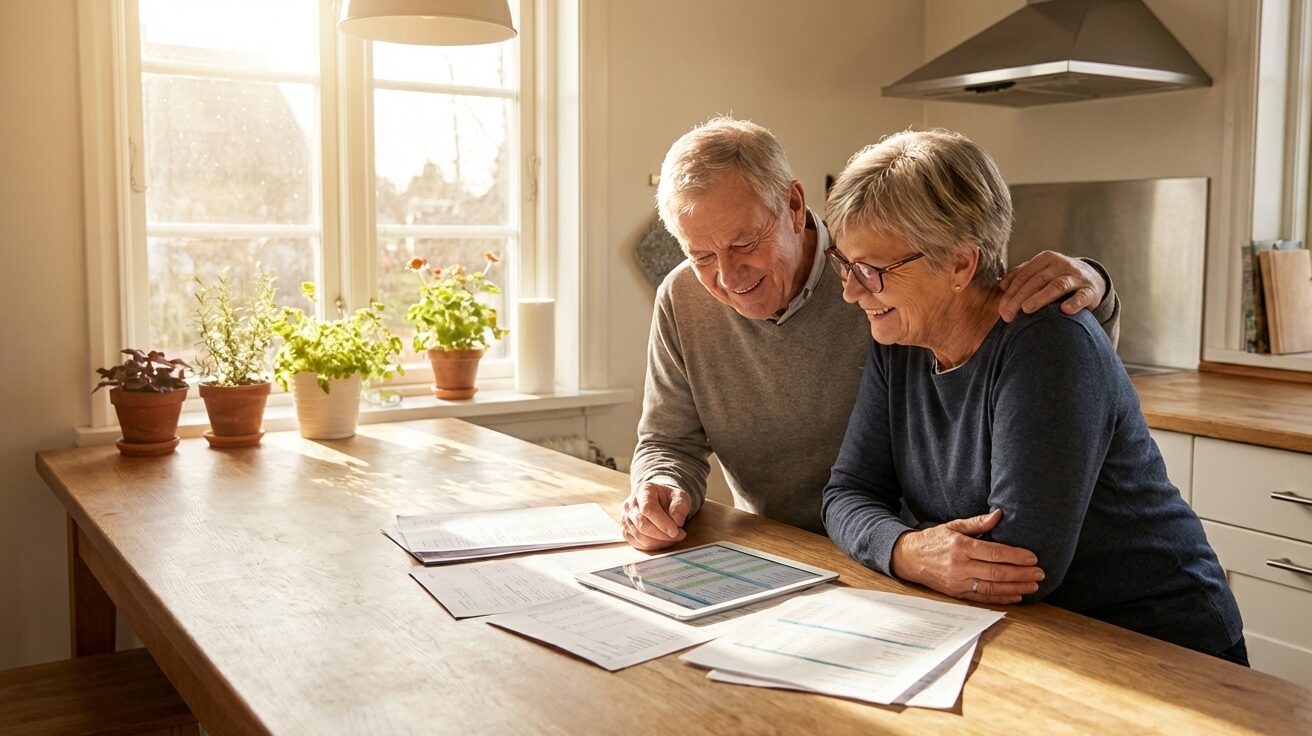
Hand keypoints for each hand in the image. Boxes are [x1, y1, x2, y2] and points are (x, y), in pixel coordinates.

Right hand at [621, 481, 691, 550]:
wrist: (659, 501)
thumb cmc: (669, 499)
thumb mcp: (680, 497)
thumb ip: (680, 507)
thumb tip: (677, 522)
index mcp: (643, 491)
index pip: (648, 508)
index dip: (662, 522)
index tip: (676, 531)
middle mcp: (630, 504)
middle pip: (642, 525)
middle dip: (662, 535)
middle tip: (679, 535)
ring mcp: (626, 518)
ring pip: (640, 536)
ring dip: (659, 542)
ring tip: (673, 538)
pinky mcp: (626, 531)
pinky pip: (637, 543)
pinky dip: (652, 546)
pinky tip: (663, 541)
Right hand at [889, 509, 1044, 604]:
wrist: (909, 558)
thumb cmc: (933, 540)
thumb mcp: (953, 526)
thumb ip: (978, 523)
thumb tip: (999, 515)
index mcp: (961, 547)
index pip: (995, 553)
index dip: (1016, 556)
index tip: (1033, 557)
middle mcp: (960, 566)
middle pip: (997, 573)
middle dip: (1021, 574)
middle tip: (1040, 573)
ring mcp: (958, 582)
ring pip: (992, 588)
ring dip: (1016, 588)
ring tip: (1033, 586)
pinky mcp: (957, 594)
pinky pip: (983, 598)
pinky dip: (1001, 598)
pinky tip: (1016, 595)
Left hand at [998, 251, 1106, 321]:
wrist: (1093, 279)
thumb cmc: (1058, 278)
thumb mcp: (1041, 272)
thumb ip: (1021, 275)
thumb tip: (1001, 286)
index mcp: (1046, 258)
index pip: (1024, 275)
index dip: (1011, 292)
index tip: (1001, 309)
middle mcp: (1062, 264)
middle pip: (1037, 281)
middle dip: (1019, 298)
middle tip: (1008, 315)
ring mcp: (1077, 276)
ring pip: (1057, 285)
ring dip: (1041, 297)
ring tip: (1027, 309)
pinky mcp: (1090, 290)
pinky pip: (1082, 296)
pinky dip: (1074, 302)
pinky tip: (1065, 310)